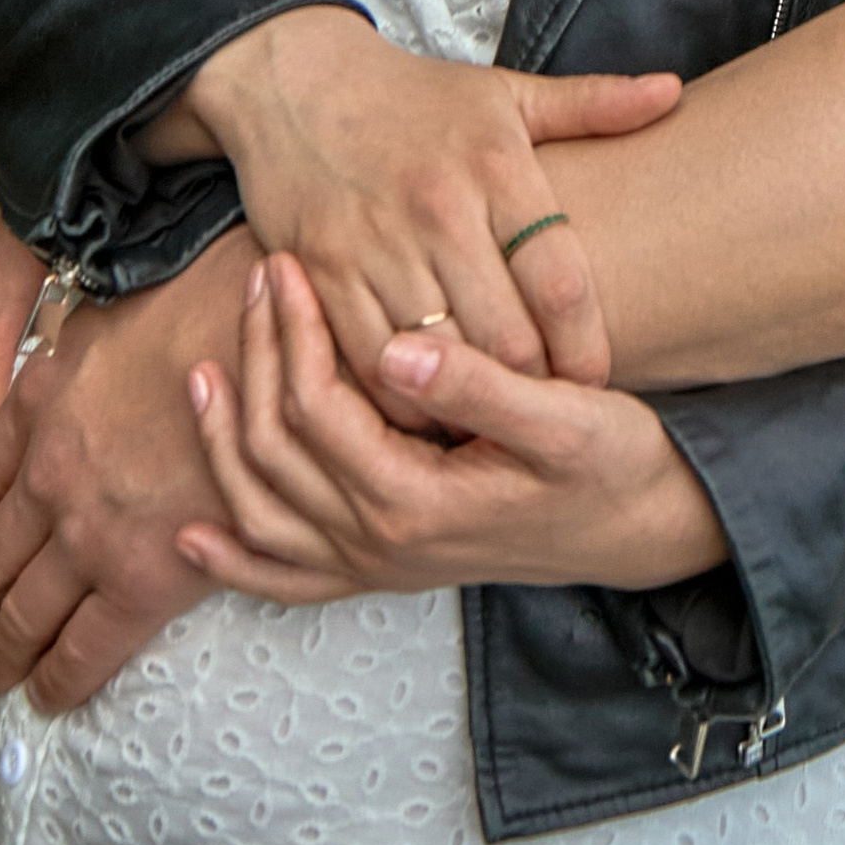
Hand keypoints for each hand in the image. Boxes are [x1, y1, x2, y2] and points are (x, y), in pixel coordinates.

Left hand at [0, 231, 253, 710]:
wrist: (273, 334)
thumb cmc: (213, 297)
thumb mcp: (116, 306)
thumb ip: (82, 341)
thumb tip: (74, 342)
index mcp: (39, 407)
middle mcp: (50, 476)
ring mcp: (91, 530)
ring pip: (22, 614)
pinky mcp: (146, 575)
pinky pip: (86, 648)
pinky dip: (59, 680)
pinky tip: (49, 696)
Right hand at [156, 8, 682, 397]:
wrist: (299, 84)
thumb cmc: (418, 99)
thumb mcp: (507, 92)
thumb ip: (594, 103)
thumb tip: (673, 92)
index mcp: (497, 167)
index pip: (562, 280)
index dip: (588, 347)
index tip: (598, 381)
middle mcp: (439, 209)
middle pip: (505, 336)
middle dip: (533, 387)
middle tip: (548, 414)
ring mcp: (376, 244)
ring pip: (439, 361)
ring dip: (468, 403)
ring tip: (492, 424)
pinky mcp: (320, 274)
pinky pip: (368, 365)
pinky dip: (400, 398)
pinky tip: (425, 407)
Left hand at [179, 252, 723, 599]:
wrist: (646, 528)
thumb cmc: (614, 463)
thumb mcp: (568, 417)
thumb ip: (481, 386)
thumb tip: (397, 349)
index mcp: (416, 502)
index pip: (317, 410)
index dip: (293, 335)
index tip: (289, 266)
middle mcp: (383, 544)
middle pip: (276, 452)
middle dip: (256, 362)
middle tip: (257, 284)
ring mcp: (379, 566)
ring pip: (264, 513)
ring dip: (224, 444)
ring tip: (203, 373)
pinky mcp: (388, 570)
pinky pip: (289, 578)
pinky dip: (237, 559)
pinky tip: (198, 534)